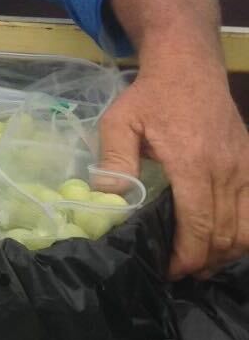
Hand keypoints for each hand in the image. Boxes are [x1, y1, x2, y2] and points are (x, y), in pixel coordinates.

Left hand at [99, 56, 248, 278]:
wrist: (188, 67)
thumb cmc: (150, 96)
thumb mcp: (120, 122)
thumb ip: (114, 160)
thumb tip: (105, 200)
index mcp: (192, 163)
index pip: (199, 224)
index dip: (186, 256)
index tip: (169, 271)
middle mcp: (226, 169)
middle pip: (224, 234)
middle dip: (203, 262)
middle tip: (179, 273)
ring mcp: (245, 167)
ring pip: (246, 229)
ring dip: (225, 253)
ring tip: (200, 264)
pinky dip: (244, 235)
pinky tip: (223, 242)